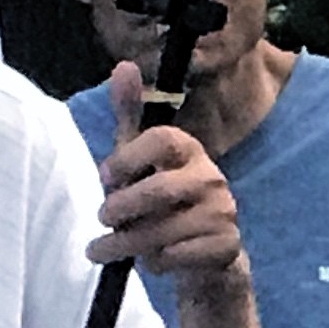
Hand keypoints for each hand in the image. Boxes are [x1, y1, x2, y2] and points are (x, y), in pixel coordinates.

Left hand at [91, 61, 246, 286]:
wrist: (204, 254)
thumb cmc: (162, 200)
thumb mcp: (141, 158)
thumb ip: (128, 115)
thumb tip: (124, 65)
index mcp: (189, 149)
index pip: (161, 140)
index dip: (126, 158)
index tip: (104, 176)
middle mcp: (211, 176)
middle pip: (159, 190)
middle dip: (121, 207)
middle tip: (101, 217)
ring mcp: (223, 212)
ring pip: (164, 230)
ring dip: (124, 242)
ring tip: (101, 249)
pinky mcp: (228, 246)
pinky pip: (179, 256)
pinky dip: (155, 262)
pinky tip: (148, 260)